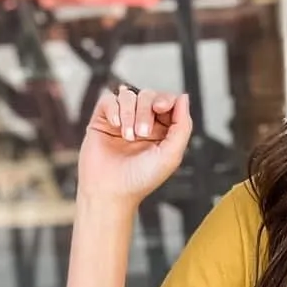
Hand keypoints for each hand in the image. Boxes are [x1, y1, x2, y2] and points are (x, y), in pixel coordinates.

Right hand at [78, 85, 190, 202]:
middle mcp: (142, 123)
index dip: (166, 99)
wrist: (110, 191)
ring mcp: (122, 120)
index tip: (161, 108)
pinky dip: (114, 109)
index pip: (167, 102)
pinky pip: (109, 99)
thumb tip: (183, 97)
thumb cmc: (140, 180)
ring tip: (127, 137)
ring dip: (130, 113)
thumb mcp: (171, 155)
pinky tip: (115, 126)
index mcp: (161, 131)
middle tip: (142, 133)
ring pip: (128, 95)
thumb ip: (182, 126)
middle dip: (146, 111)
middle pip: (148, 96)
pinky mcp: (102, 120)